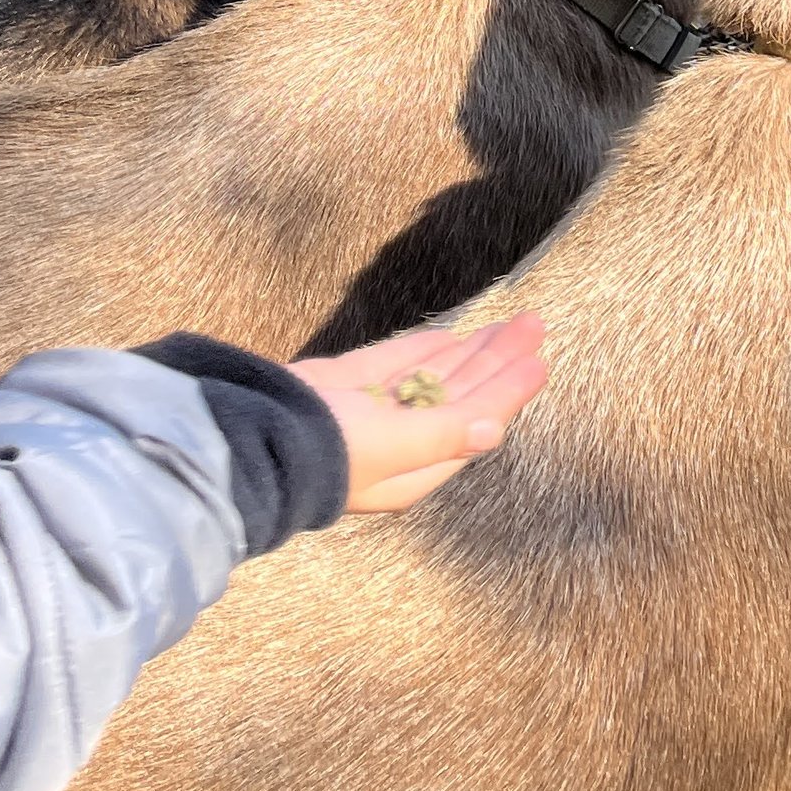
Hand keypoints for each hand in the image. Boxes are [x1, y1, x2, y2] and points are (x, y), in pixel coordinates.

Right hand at [289, 312, 547, 512]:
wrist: (249, 435)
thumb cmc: (326, 452)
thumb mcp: (393, 448)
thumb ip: (445, 435)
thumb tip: (495, 430)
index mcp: (413, 468)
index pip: (474, 423)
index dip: (508, 391)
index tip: (540, 360)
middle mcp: (396, 443)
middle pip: (460, 396)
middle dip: (496, 361)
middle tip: (534, 325)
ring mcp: (369, 413)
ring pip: (432, 376)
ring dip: (470, 349)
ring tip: (508, 323)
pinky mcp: (343, 387)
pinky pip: (394, 364)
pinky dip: (423, 348)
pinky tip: (449, 335)